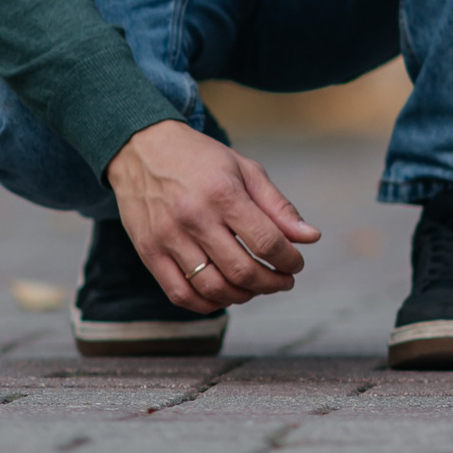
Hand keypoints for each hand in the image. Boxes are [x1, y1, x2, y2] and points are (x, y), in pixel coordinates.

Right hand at [105, 120, 319, 311]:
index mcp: (223, 194)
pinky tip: (224, 295)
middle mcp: (194, 218)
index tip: (296, 264)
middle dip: (271, 283)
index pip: (266, 241)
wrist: (141, 149)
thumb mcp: (246, 170)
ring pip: (213, 288)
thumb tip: (311, 237)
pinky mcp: (149, 253)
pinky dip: (207, 303)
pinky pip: (180, 294)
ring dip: (243, 296)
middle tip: (283, 281)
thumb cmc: (201, 159)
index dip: (289, 260)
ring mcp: (168, 238)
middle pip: (241, 271)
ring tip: (256, 287)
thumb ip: (278, 207)